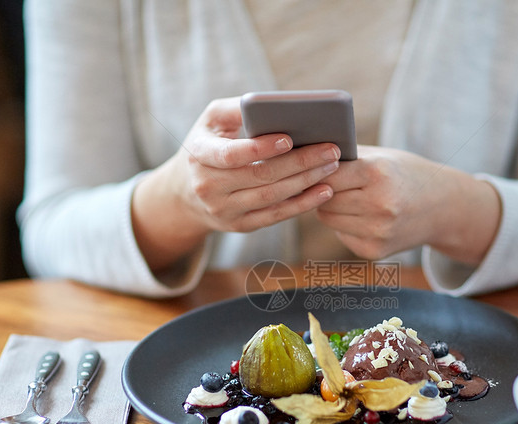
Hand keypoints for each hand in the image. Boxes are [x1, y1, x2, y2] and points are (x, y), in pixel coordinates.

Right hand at [132, 97, 340, 270]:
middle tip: (330, 149)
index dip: (261, 148)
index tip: (290, 138)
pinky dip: (303, 204)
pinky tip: (325, 191)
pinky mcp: (240, 225)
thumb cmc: (208, 144)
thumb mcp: (211, 121)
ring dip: (306, 182)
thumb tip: (274, 103)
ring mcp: (224, 210)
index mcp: (199, 155)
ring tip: (331, 166)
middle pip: (260, 176)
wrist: (185, 192)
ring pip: (272, 197)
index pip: (231, 154)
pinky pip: (275, 216)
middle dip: (299, 162)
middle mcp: (208, 187)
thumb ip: (237, 108)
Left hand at [317, 145, 500, 263]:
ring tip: (347, 196)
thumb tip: (302, 154)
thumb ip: (346, 155)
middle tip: (328, 181)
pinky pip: (341, 234)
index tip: (309, 166)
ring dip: (329, 207)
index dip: (318, 170)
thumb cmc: (403, 174)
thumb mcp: (381, 156)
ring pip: (328, 218)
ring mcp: (378, 232)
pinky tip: (362, 216)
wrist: (442, 207)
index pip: (327, 173)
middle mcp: (379, 205)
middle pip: (324, 198)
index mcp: (378, 174)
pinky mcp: (374, 250)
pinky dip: (344, 225)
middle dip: (323, 189)